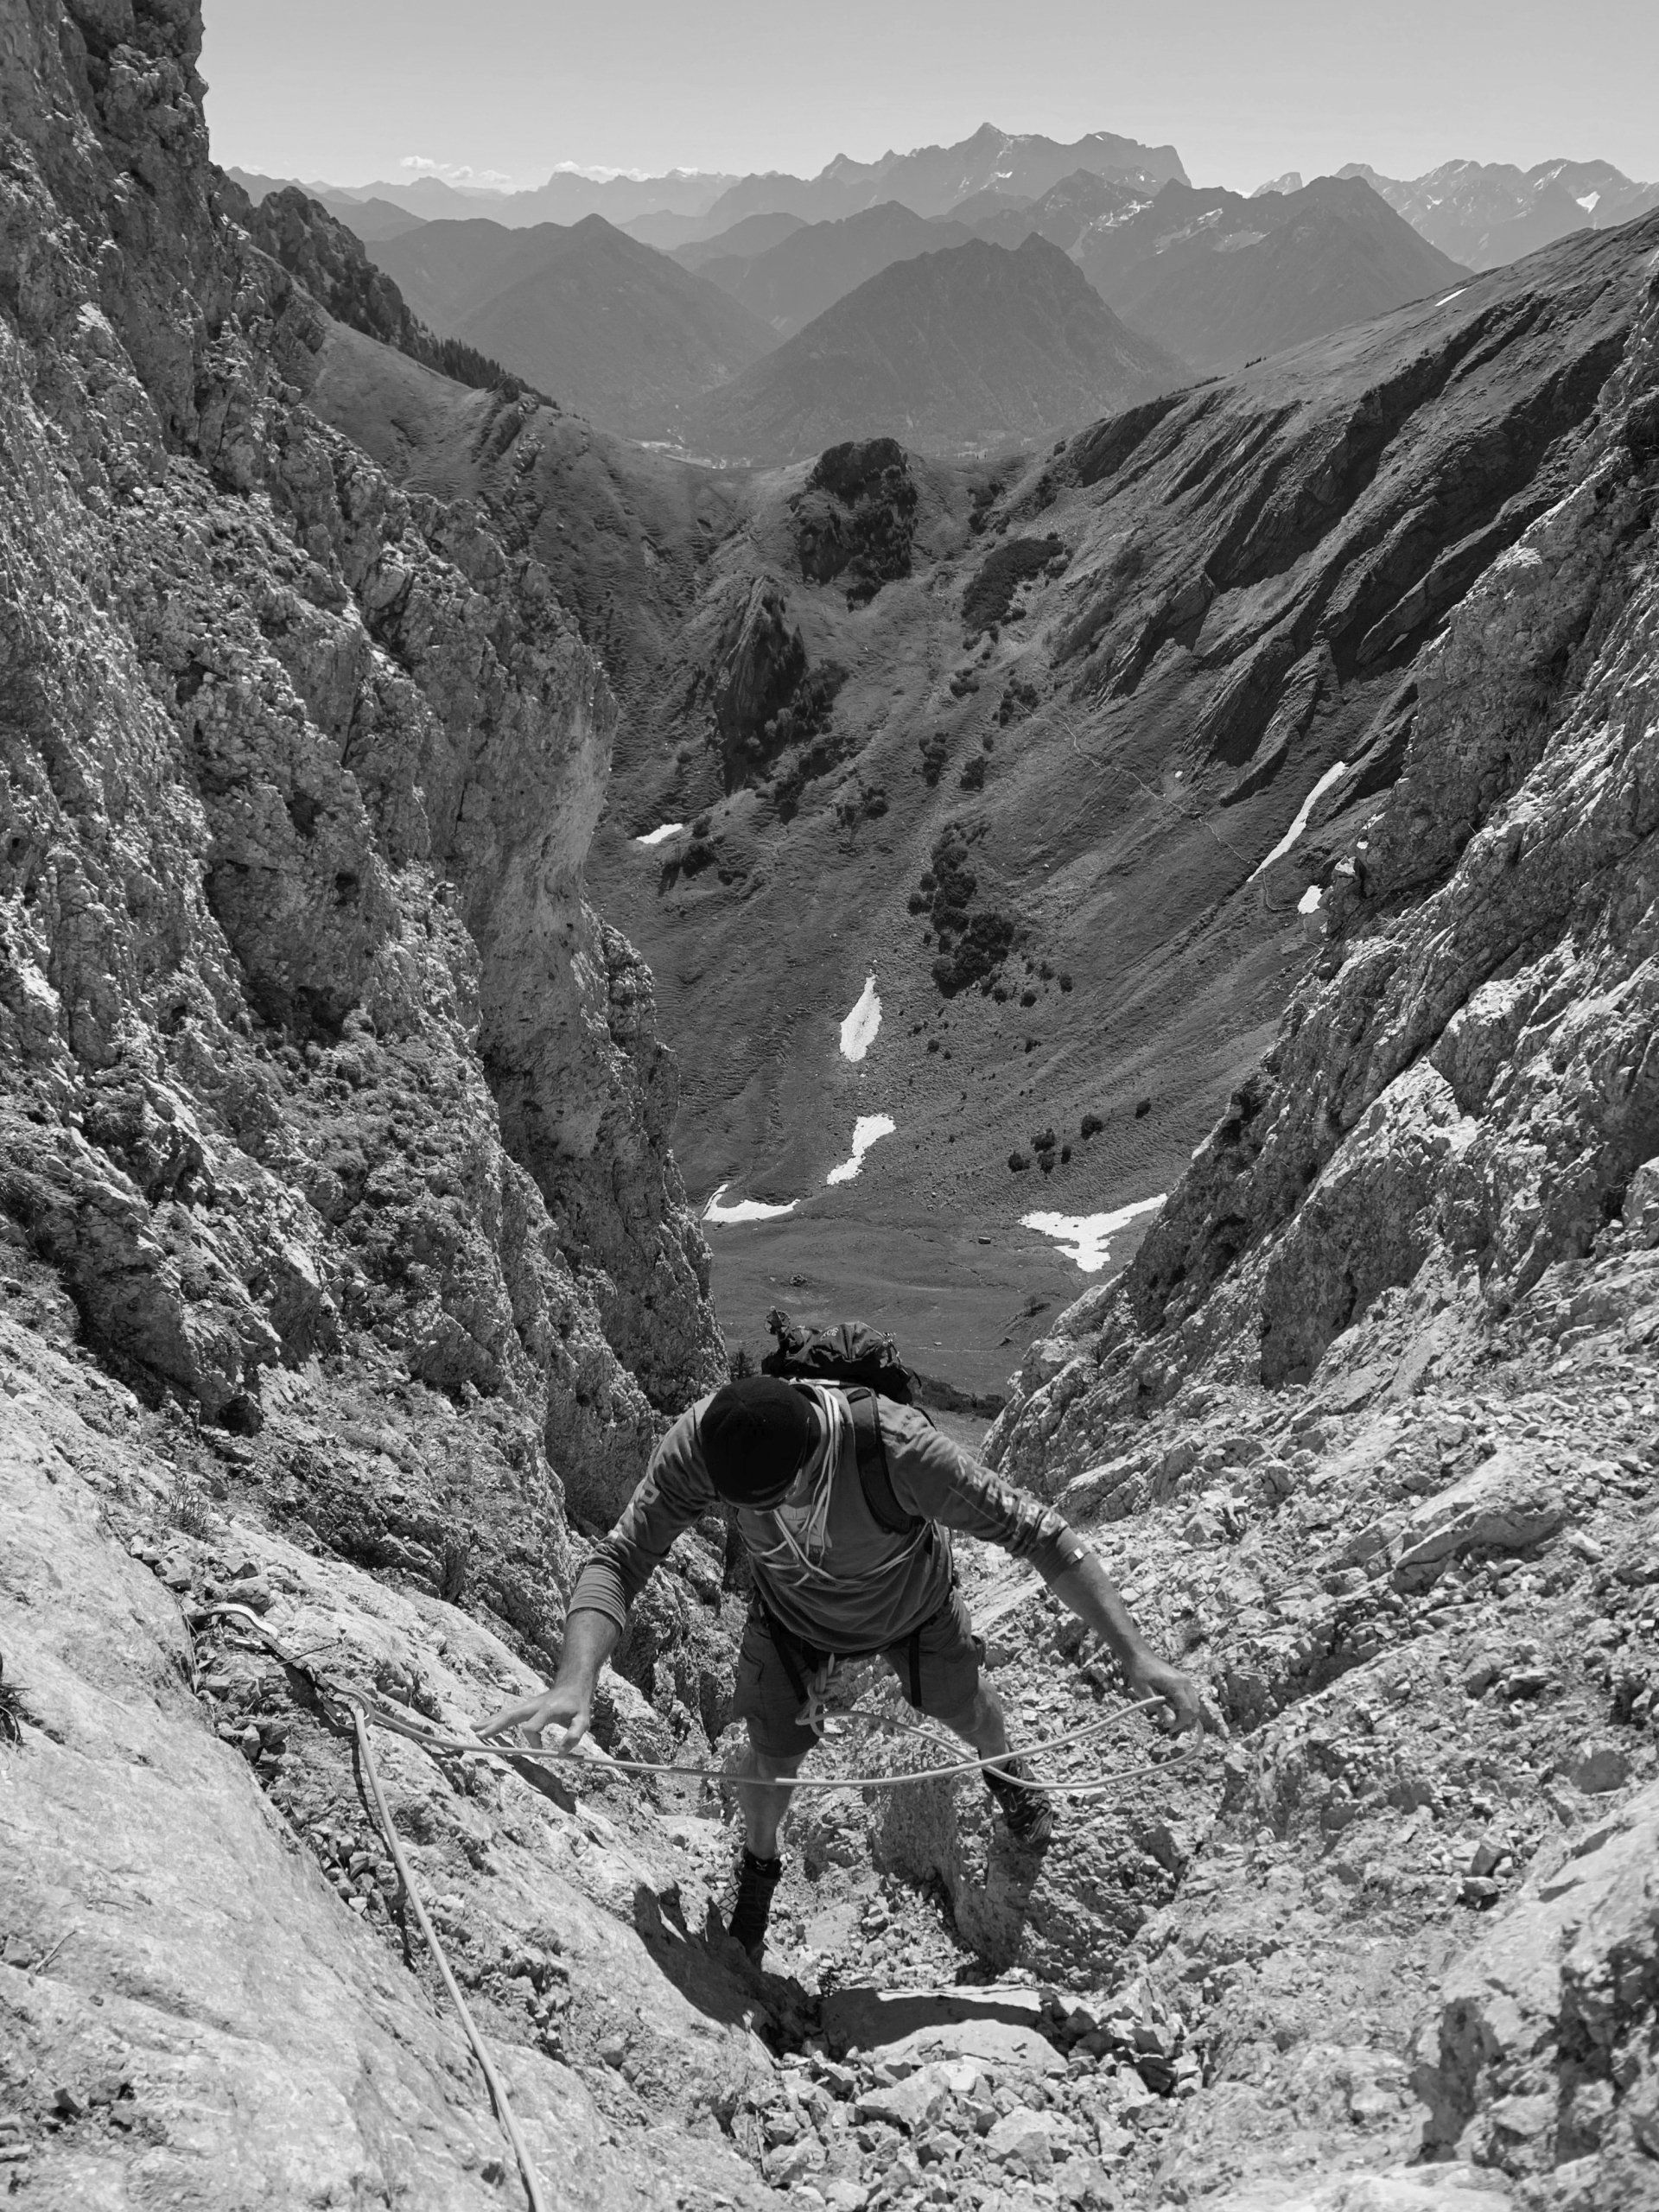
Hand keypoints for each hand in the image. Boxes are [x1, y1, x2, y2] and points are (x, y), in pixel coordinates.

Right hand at [478, 1675, 592, 1755]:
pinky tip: (483, 1725)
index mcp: (547, 1709)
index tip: (542, 1751)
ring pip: (506, 1713)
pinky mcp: (526, 1707)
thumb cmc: (578, 1705)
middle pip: (511, 1716)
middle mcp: (534, 1705)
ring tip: (473, 1728)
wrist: (572, 1684)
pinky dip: (494, 1719)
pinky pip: (508, 1714)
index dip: (534, 1742)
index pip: (531, 1727)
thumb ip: (574, 1736)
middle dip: (495, 1726)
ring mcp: (528, 1705)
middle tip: (479, 1735)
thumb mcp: (583, 1720)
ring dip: (490, 1721)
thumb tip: (560, 1754)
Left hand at [1125, 1652, 1226, 1738]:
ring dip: (1184, 1714)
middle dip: (1184, 1721)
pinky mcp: (1184, 1681)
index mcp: (1177, 1685)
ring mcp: (1186, 1681)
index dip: (1180, 1723)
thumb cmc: (1140, 1673)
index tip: (1169, 1729)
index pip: (1187, 1710)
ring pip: (1193, 1704)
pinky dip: (1183, 1707)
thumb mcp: (1146, 1693)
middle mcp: (1186, 1682)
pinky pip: (1189, 1698)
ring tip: (1169, 1718)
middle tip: (1169, 1726)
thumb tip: (1172, 1723)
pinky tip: (1170, 1708)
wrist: (1140, 1656)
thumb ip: (1160, 1708)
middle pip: (1194, 1708)